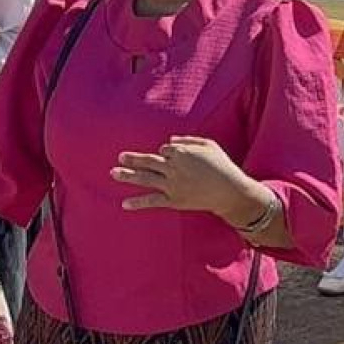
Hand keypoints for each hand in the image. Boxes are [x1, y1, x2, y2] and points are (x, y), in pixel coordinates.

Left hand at [111, 136, 264, 223]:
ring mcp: (171, 185)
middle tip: (120, 157)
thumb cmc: (222, 166)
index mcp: (181, 152)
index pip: (164, 149)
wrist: (230, 192)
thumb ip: (188, 140)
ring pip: (145, 179)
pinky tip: (124, 204)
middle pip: (148, 161)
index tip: (172, 156)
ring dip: (128, 176)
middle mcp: (173, 168)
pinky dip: (138, 202)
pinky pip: (152, 201)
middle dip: (133, 159)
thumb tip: (169, 140)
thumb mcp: (209, 145)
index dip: (167, 152)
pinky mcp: (173, 201)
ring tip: (113, 173)